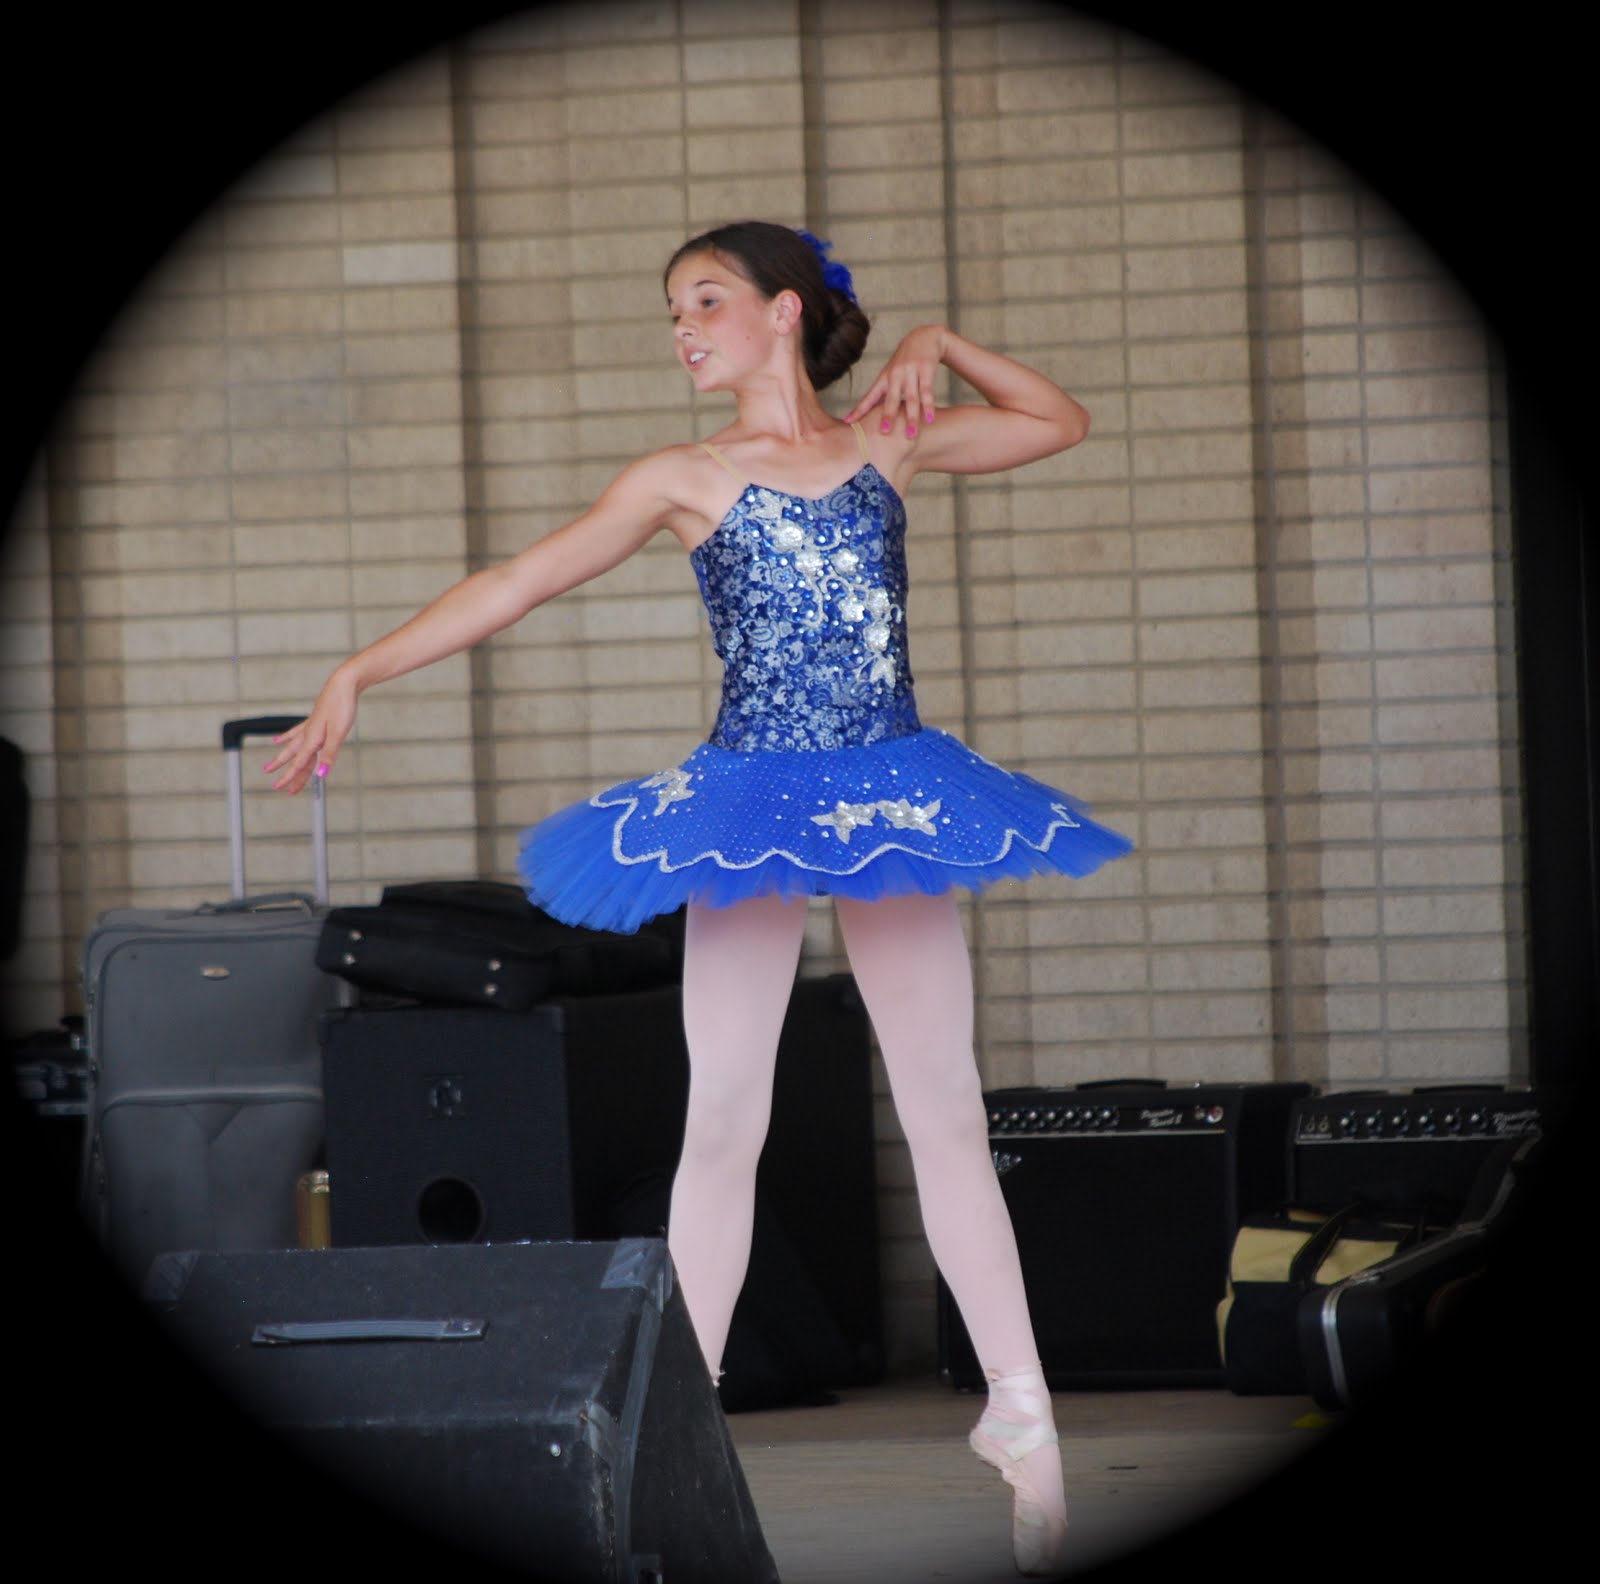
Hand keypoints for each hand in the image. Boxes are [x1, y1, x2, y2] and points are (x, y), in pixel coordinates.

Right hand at [262, 667, 358, 793]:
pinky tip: (279, 740)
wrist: (344, 682)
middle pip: (295, 758)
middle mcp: (308, 733)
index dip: (290, 777)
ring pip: (293, 747)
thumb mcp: (338, 733)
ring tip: (270, 766)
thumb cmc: (342, 706)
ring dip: (283, 757)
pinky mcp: (314, 718)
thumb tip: (321, 775)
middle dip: (285, 772)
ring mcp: (310, 725)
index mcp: (313, 739)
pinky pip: (297, 731)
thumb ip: (329, 755)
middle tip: (275, 786)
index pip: (300, 763)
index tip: (281, 789)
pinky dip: (287, 737)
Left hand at [843, 325, 947, 438]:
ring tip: (911, 435)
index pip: (869, 397)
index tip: (848, 422)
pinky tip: (929, 419)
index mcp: (884, 378)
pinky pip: (927, 392)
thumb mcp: (890, 375)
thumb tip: (866, 415)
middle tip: (883, 432)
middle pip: (891, 399)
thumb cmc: (904, 363)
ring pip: (911, 398)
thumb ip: (882, 394)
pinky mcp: (926, 370)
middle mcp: (895, 375)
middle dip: (887, 415)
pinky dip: (928, 406)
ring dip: (911, 417)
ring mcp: (911, 372)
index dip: (859, 409)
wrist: (924, 338)